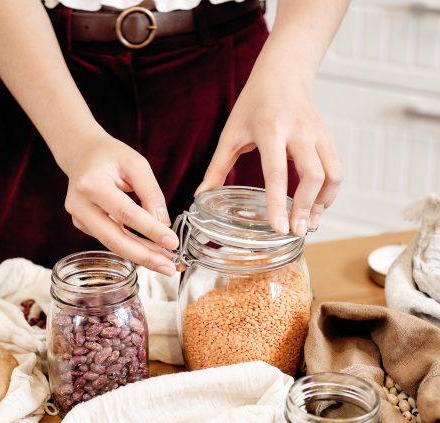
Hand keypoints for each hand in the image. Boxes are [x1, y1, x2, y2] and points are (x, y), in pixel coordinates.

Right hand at [62, 130, 178, 275]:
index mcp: (92, 184)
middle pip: (115, 239)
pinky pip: (112, 240)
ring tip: (167, 264)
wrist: (82, 153)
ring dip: (142, 256)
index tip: (172, 242)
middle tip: (170, 267)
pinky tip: (153, 253)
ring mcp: (79, 218)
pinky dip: (133, 248)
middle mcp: (80, 205)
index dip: (151, 230)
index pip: (126, 213)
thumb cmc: (110, 155)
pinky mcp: (83, 225)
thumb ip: (151, 193)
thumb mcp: (136, 164)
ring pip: (114, 244)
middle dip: (145, 256)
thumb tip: (164, 225)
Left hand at [196, 62, 341, 237]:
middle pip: (313, 176)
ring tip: (310, 223)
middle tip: (297, 232)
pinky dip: (330, 192)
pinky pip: (336, 170)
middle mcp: (299, 132)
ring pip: (332, 174)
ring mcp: (318, 134)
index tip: (279, 228)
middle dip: (307, 208)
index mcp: (271, 130)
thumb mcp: (231, 133)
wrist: (283, 75)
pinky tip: (317, 207)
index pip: (276, 173)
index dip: (278, 203)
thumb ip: (217, 166)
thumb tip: (201, 195)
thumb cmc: (254, 104)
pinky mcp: (329, 138)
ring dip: (323, 203)